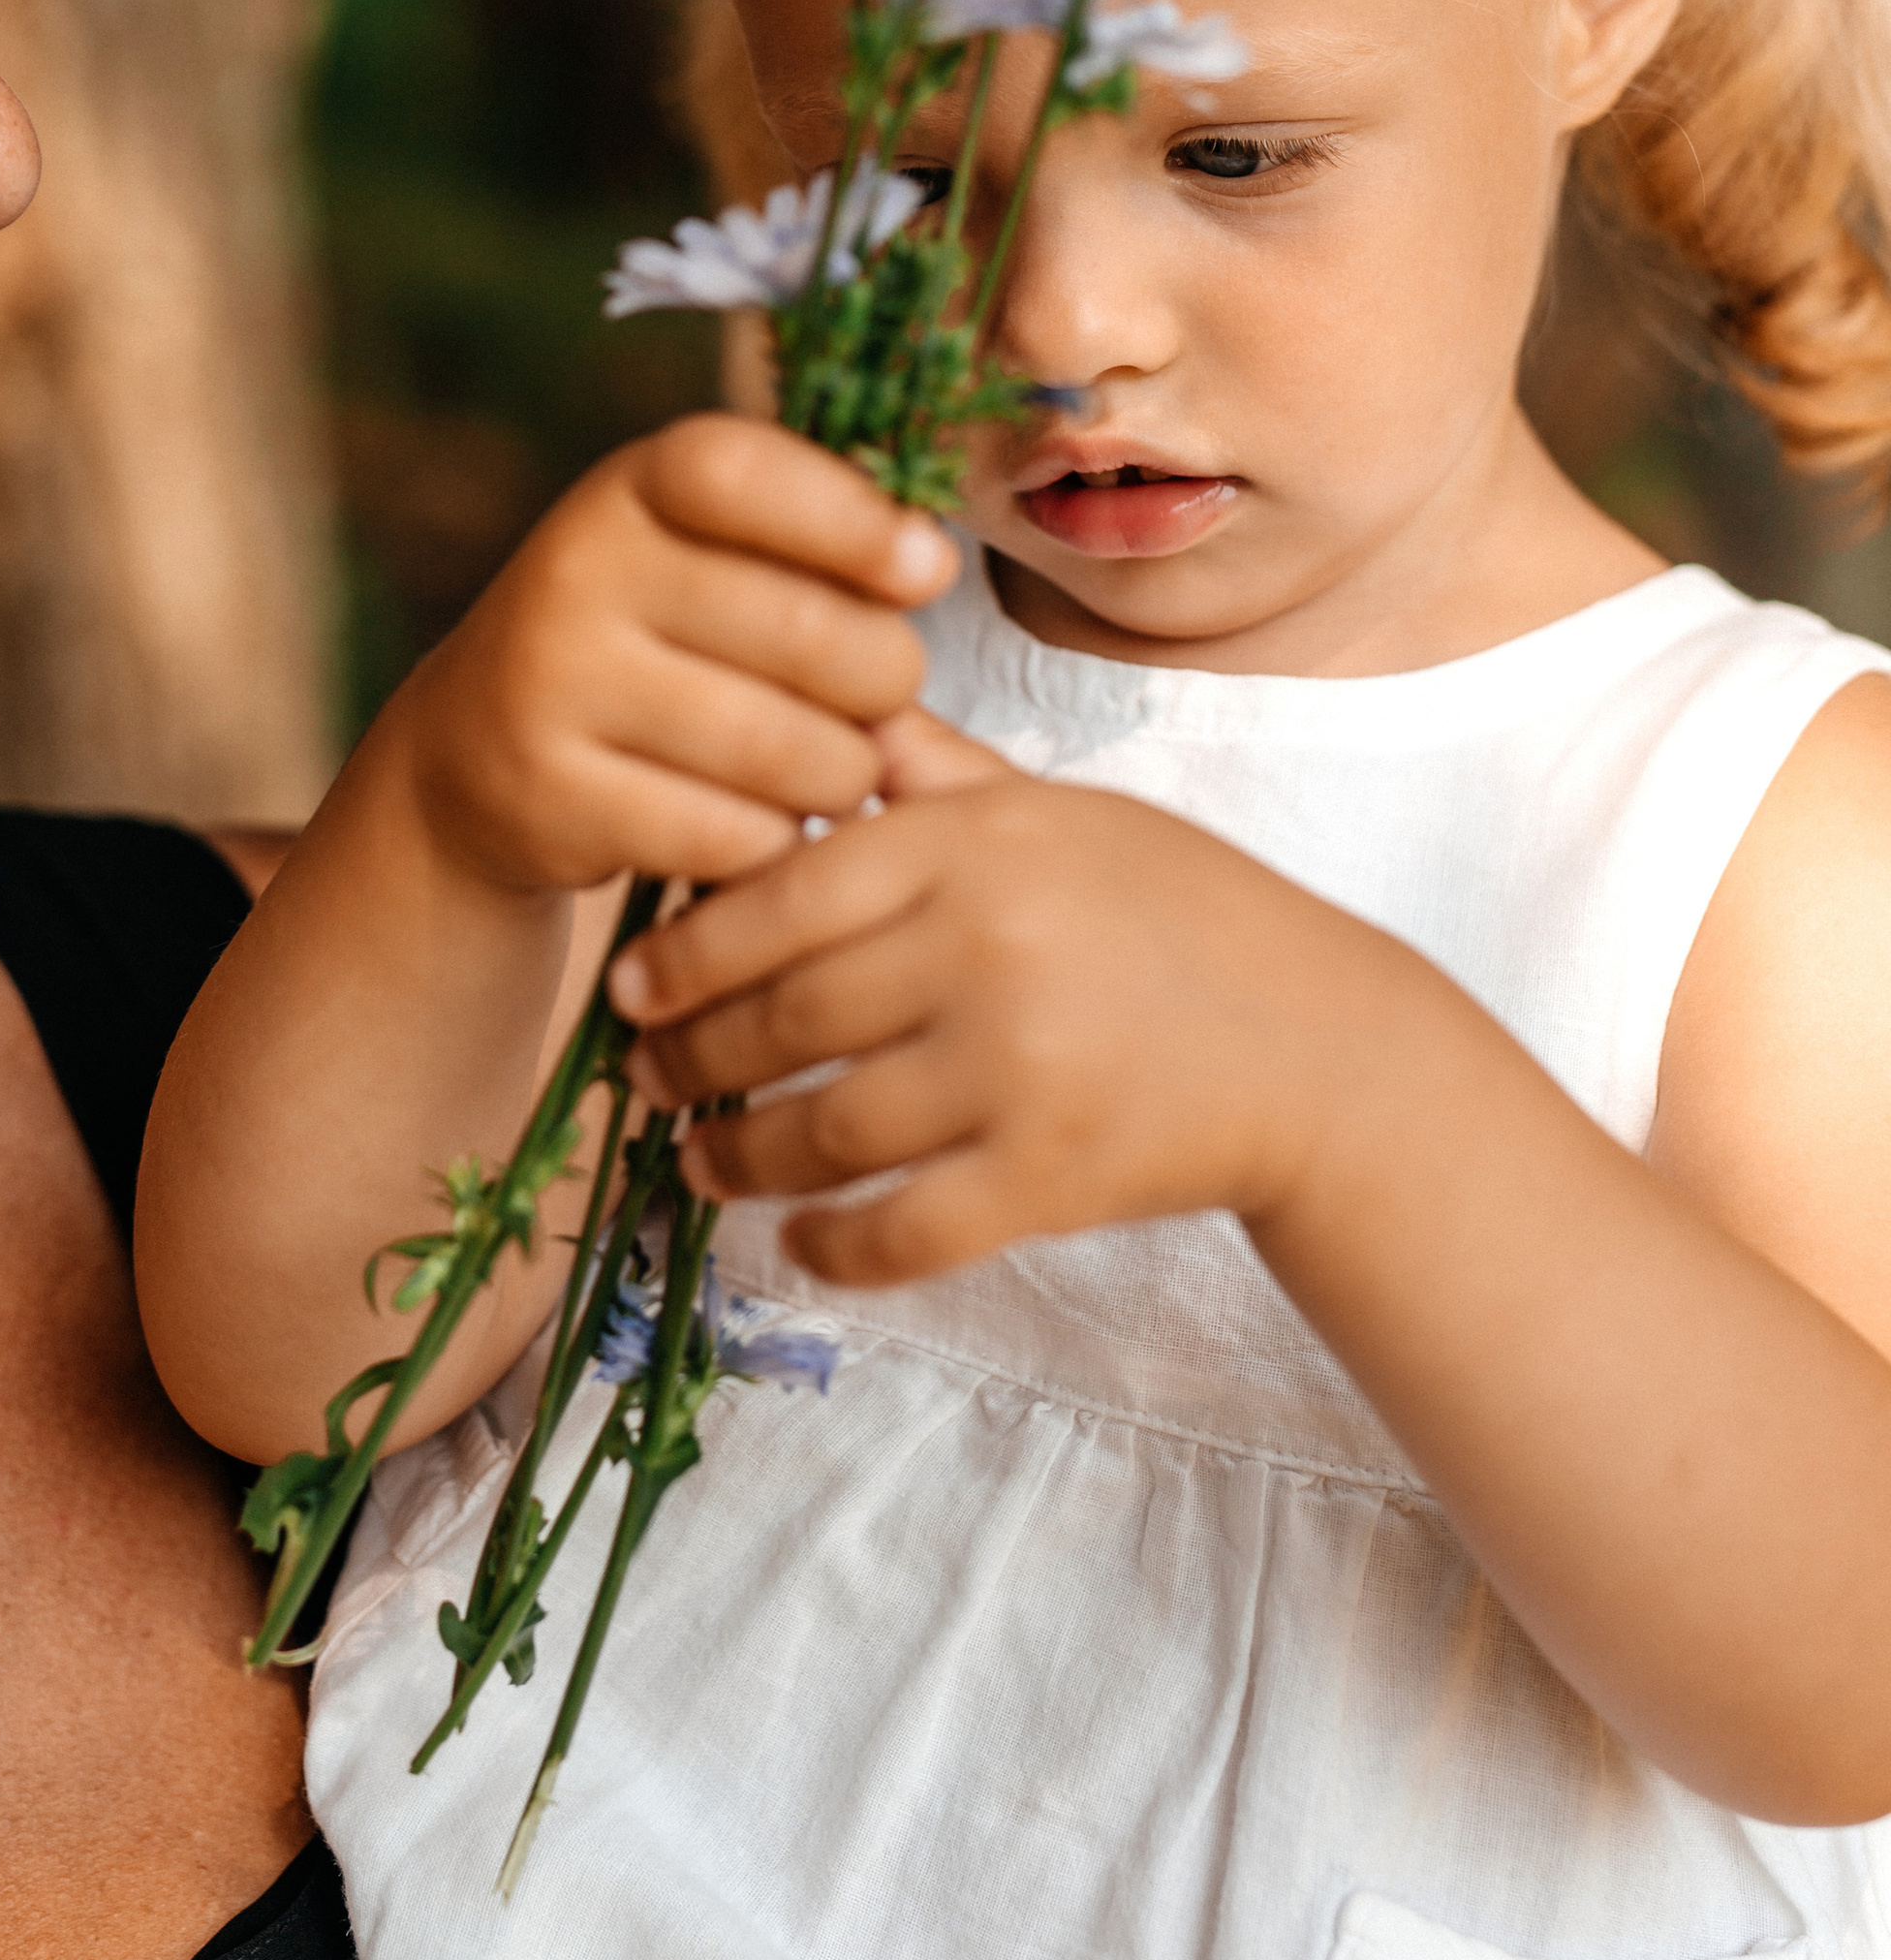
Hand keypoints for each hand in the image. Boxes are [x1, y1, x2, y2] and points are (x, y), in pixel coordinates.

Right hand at [396, 415, 952, 900]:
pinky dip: (774, 845)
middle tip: (877, 699)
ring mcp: (553, 686)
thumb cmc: (650, 636)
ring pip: (782, 752)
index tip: (926, 571)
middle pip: (807, 633)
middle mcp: (576, 571)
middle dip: (883, 681)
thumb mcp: (703, 550)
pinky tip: (760, 826)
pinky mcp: (549, 798)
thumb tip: (928, 559)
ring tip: (828, 768)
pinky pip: (730, 837)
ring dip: (840, 774)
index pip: (740, 474)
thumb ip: (815, 534)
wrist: (473, 751)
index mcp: (630, 489)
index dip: (850, 519)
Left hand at [611, 707, 1380, 1284]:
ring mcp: (1019, 1068)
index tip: (635, 984)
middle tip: (644, 1077)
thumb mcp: (1064, 813)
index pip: (784, 894)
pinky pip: (900, 1230)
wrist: (1323, 1045)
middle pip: (787, 1016)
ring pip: (824, 1131)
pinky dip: (832, 1247)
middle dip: (692, 1057)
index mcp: (978, 844)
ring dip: (737, 1158)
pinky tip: (798, 1242)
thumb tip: (831, 712)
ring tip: (696, 1161)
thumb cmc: (1180, 913)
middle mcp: (988, 947)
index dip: (689, 949)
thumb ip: (940, 775)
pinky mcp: (1051, 1177)